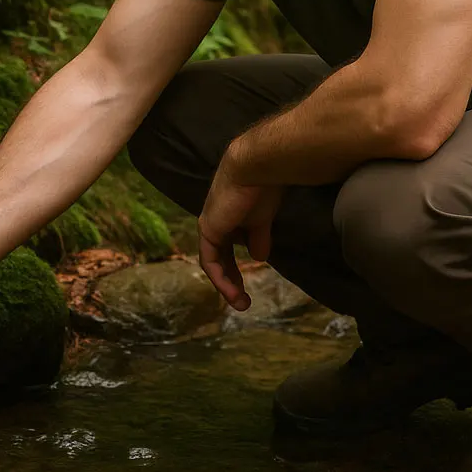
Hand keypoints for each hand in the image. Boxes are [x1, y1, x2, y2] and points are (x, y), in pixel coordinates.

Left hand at [198, 160, 282, 311]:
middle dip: (232, 279)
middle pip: (220, 257)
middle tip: (244, 300)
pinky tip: (233, 292)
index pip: (229, 245)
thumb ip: (259, 237)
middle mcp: (216, 221)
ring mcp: (209, 225)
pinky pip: (211, 261)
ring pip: (214, 262)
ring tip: (242, 303)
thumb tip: (259, 257)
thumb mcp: (263, 219)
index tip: (251, 278)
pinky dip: (221, 279)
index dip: (238, 264)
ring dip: (227, 285)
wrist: (255, 168)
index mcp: (229, 216)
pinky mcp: (208, 230)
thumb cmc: (263, 187)